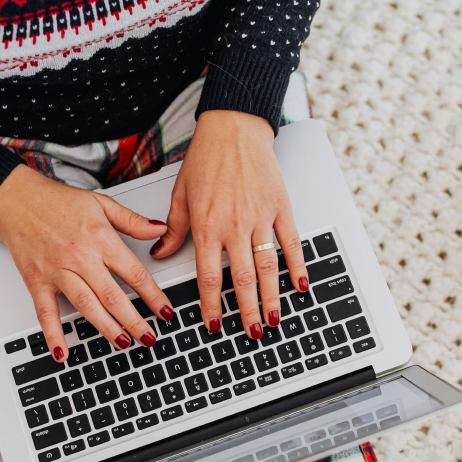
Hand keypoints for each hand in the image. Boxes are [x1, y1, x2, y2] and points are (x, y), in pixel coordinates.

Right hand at [0, 166, 174, 362]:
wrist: (17, 200)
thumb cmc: (58, 202)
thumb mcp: (102, 203)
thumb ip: (133, 220)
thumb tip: (160, 228)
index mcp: (100, 239)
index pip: (134, 273)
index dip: (153, 295)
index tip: (166, 311)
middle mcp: (80, 257)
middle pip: (113, 295)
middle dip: (134, 320)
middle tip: (149, 337)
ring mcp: (58, 271)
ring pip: (86, 306)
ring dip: (106, 327)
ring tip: (123, 343)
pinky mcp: (37, 282)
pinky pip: (46, 312)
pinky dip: (53, 334)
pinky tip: (64, 353)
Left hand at [151, 110, 309, 338]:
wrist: (234, 128)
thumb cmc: (207, 157)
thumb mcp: (181, 194)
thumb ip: (173, 228)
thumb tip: (160, 253)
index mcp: (207, 225)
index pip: (208, 275)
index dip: (211, 304)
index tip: (214, 324)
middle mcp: (234, 225)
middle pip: (242, 279)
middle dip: (246, 310)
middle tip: (252, 332)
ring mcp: (260, 217)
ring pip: (267, 266)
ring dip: (272, 296)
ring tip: (274, 318)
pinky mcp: (280, 207)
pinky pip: (291, 242)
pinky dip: (297, 265)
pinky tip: (300, 285)